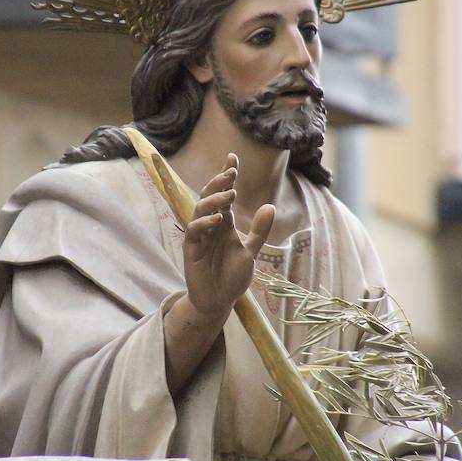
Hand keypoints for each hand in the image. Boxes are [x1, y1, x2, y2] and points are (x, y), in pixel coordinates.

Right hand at [183, 153, 274, 320]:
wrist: (219, 302)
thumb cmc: (232, 277)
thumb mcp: (250, 252)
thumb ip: (259, 231)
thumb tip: (270, 206)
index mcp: (224, 224)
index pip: (224, 195)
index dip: (227, 176)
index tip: (233, 158)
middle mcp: (210, 226)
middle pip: (210, 197)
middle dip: (219, 182)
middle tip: (232, 172)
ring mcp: (199, 237)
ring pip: (200, 210)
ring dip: (214, 200)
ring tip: (231, 193)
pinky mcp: (191, 250)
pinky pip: (194, 231)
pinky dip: (205, 223)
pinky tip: (219, 218)